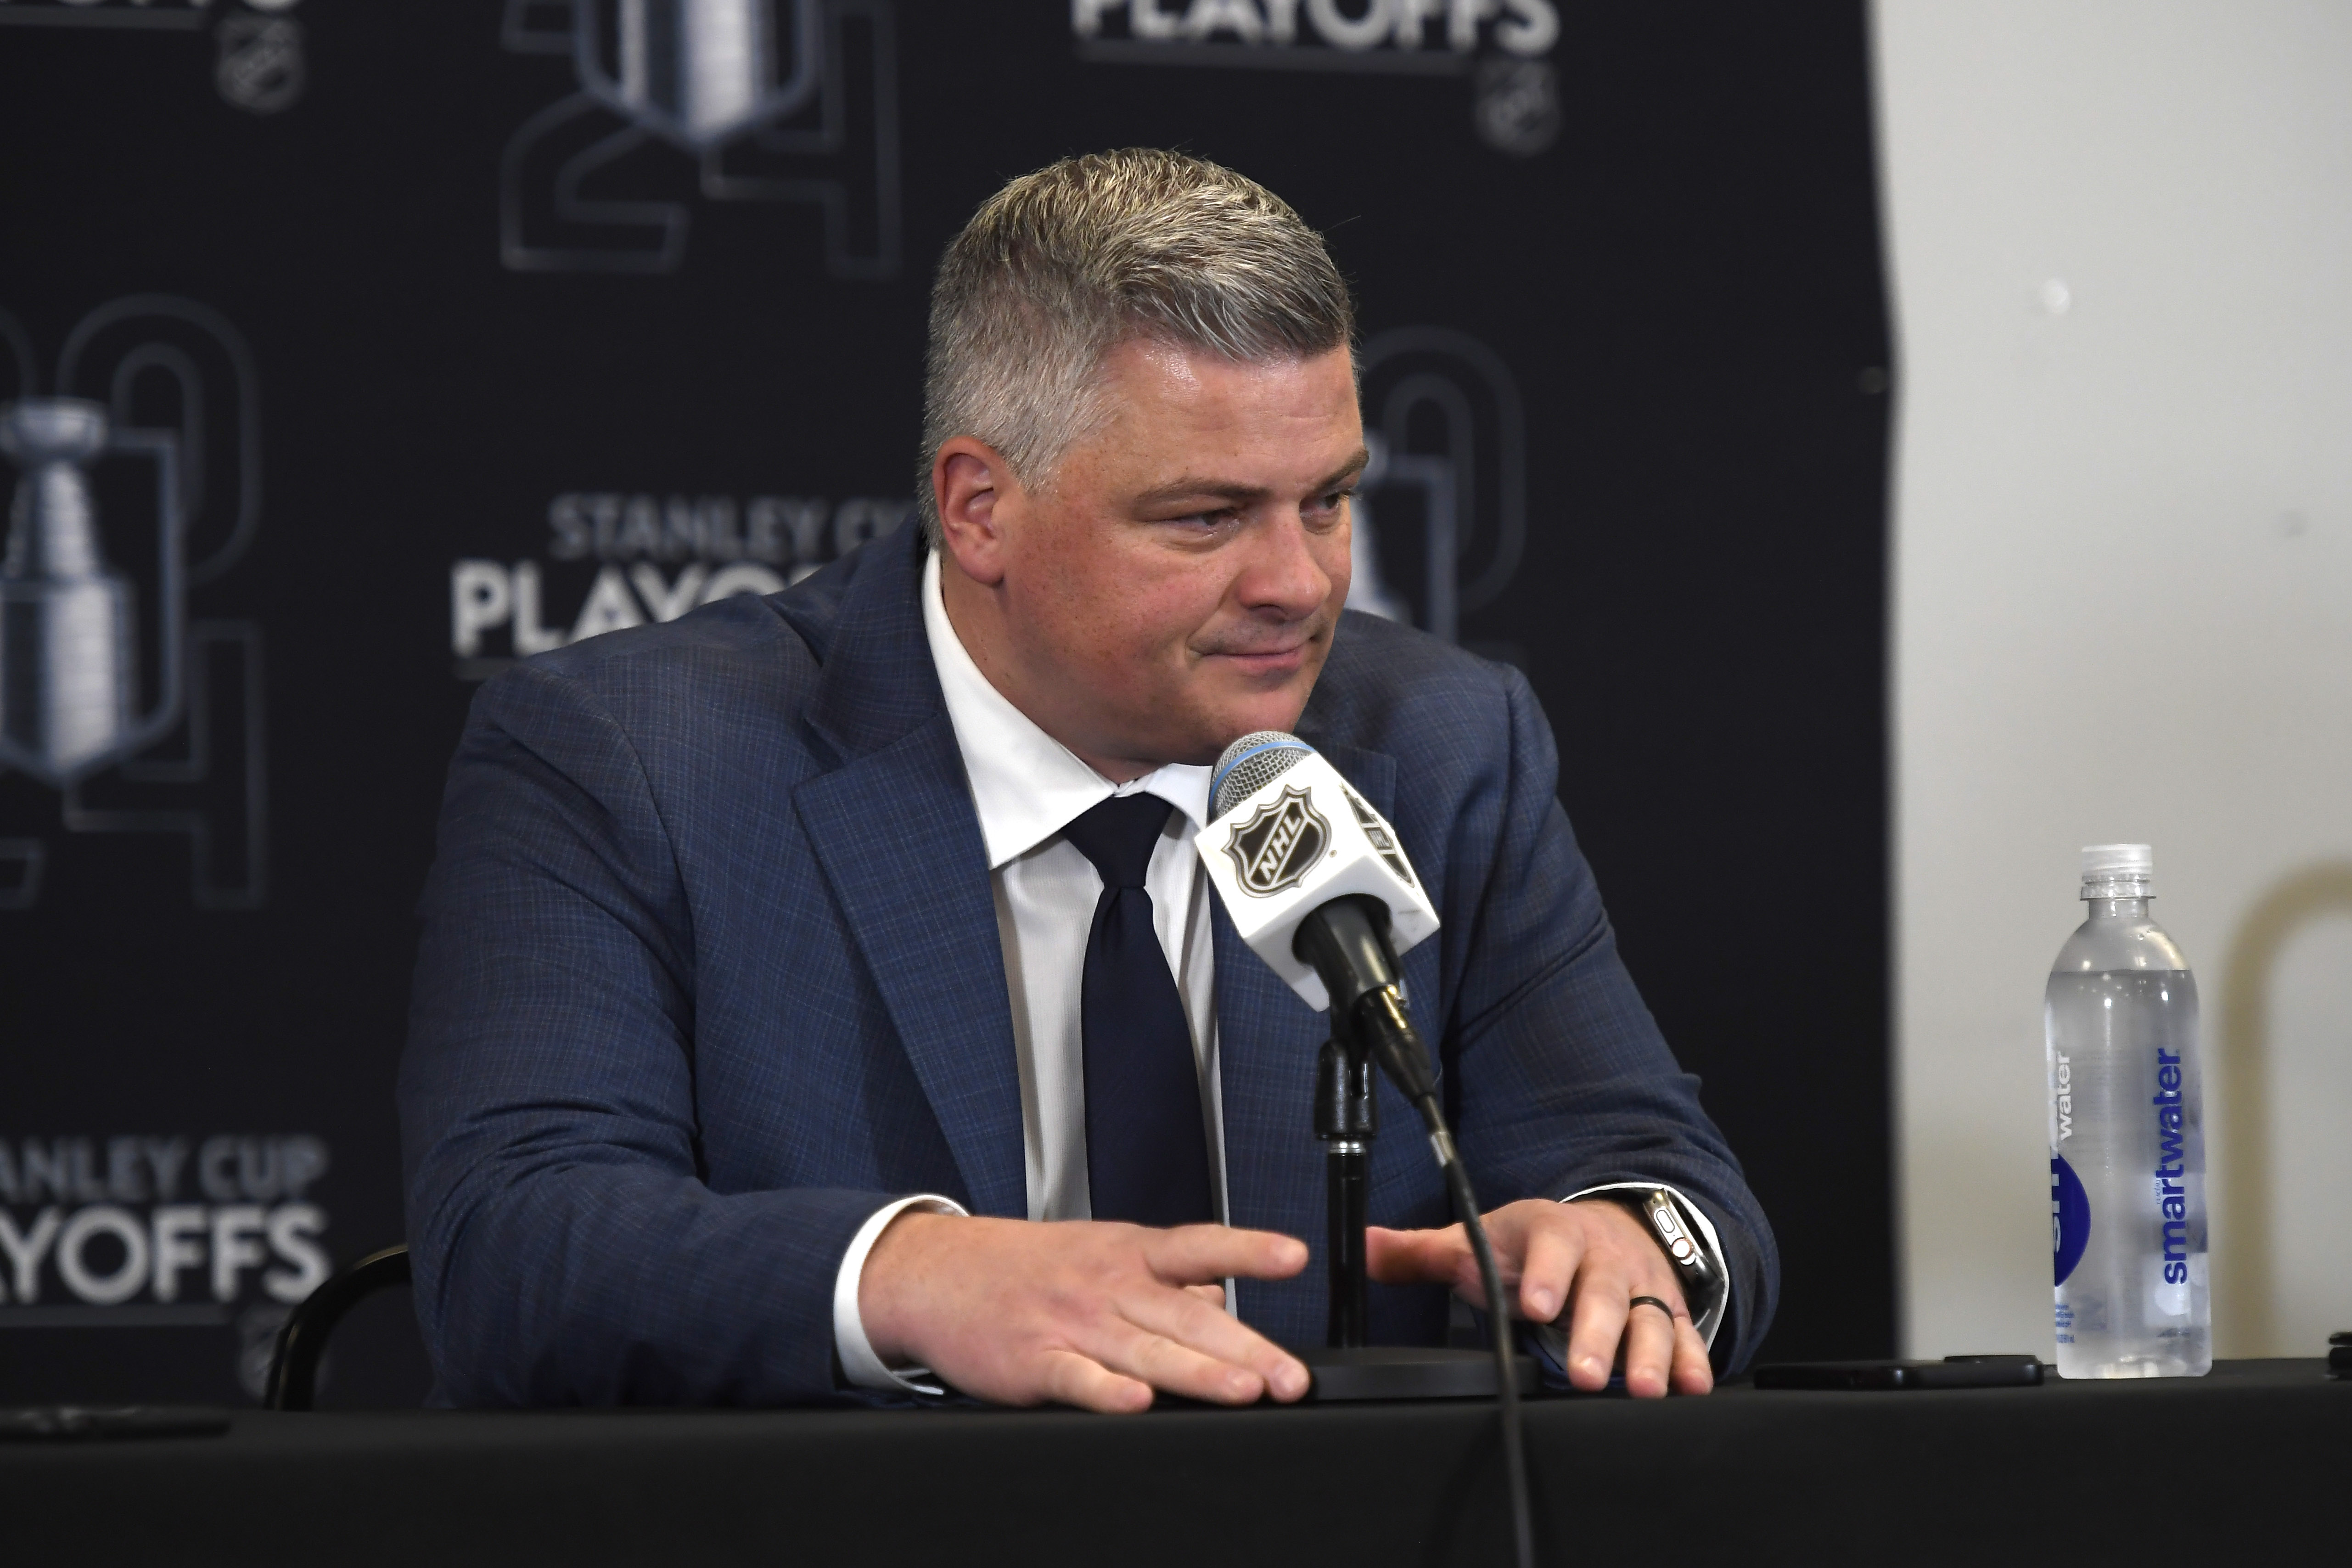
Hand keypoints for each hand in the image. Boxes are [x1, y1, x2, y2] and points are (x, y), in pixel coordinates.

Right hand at [859, 1212, 1311, 1411]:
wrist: (943, 1274)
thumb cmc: (1033, 1268)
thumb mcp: (1105, 1255)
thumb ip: (1166, 1280)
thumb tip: (1221, 1302)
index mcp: (1131, 1253)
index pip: (1201, 1245)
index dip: (1250, 1250)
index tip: (1295, 1257)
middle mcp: (1109, 1285)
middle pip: (1186, 1315)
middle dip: (1246, 1348)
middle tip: (1290, 1377)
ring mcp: (1073, 1323)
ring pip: (1144, 1350)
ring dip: (1197, 1373)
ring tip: (1244, 1392)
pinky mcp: (1036, 1361)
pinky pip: (1078, 1379)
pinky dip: (1108, 1392)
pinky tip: (1138, 1404)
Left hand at [1365, 1197, 1712, 1397]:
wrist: (1605, 1228)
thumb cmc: (1531, 1246)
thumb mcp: (1477, 1239)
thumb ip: (1420, 1251)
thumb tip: (1362, 1249)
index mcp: (1550, 1232)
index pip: (1547, 1246)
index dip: (1542, 1272)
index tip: (1533, 1305)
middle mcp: (1600, 1258)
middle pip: (1601, 1291)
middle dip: (1596, 1331)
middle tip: (1586, 1373)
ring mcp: (1637, 1286)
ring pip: (1648, 1316)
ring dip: (1650, 1352)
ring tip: (1645, 1388)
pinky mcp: (1667, 1312)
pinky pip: (1684, 1335)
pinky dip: (1692, 1360)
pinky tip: (1691, 1388)